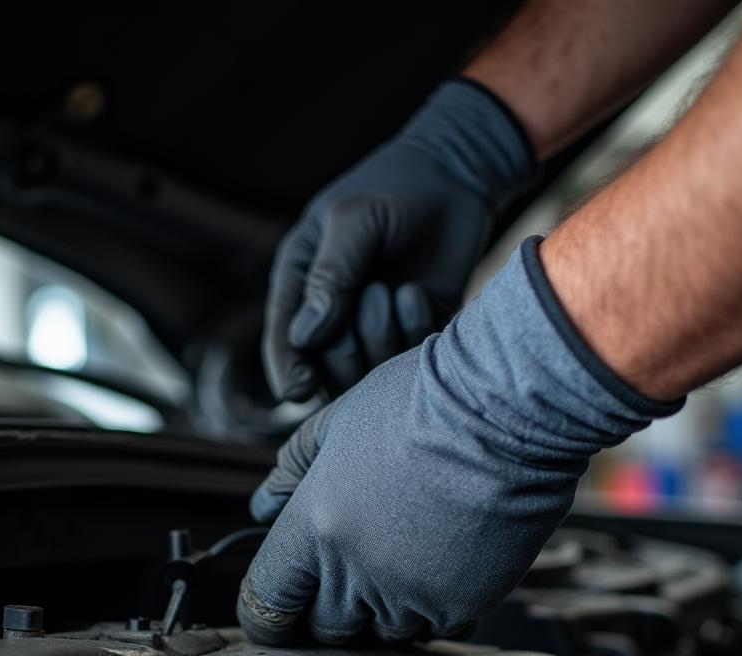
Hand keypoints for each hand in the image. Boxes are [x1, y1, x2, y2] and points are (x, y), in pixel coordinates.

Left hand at [240, 239, 679, 644]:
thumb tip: (263, 504)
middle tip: (350, 579)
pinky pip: (436, 628)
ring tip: (405, 560)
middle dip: (330, 612)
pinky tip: (443, 565)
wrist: (506, 407)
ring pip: (383, 633)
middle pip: (326, 629)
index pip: (268, 603)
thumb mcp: (337, 422)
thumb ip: (293, 470)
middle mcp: (358, 570)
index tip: (280, 611)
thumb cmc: (421, 401)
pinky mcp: (463, 602)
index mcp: (316, 526)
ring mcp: (412, 592)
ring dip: (385, 610)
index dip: (269, 614)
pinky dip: (433, 608)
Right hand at [263, 80, 535, 402]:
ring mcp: (374, 328)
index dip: (288, 371)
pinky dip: (414, 330)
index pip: (284, 343)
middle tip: (375, 293)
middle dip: (348, 344)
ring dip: (382, 337)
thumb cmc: (394, 188)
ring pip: (368, 373)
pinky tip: (417, 294)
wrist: (458, 177)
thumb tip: (304, 338)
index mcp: (300, 285)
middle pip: (326, 367)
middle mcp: (333, 315)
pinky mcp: (414, 333)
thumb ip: (330, 274)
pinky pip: (409, 359)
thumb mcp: (354, 220)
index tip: (298, 392)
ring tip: (396, 290)